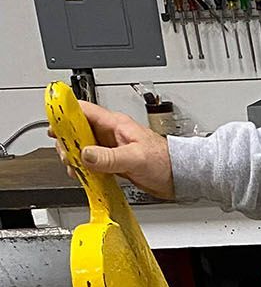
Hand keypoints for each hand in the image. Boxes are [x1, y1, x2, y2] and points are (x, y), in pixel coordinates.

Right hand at [54, 101, 173, 200]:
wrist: (180, 176)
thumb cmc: (166, 161)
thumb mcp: (135, 158)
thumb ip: (109, 157)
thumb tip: (86, 154)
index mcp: (116, 124)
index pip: (83, 110)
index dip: (65, 114)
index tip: (54, 123)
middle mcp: (111, 134)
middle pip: (78, 130)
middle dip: (67, 141)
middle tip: (66, 154)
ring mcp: (112, 148)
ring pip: (83, 147)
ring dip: (75, 156)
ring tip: (74, 167)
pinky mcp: (114, 162)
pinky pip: (93, 162)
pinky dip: (85, 168)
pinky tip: (84, 175)